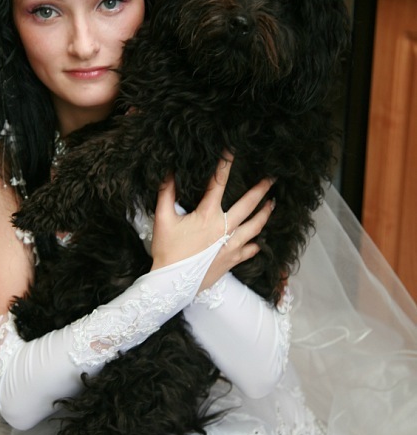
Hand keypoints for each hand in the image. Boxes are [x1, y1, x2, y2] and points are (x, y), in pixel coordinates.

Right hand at [150, 155, 273, 283]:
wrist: (172, 284)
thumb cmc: (167, 252)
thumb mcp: (162, 219)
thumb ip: (166, 194)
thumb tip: (169, 172)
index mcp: (208, 215)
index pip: (218, 183)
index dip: (225, 164)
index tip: (232, 150)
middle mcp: (224, 228)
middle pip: (248, 204)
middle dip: (261, 189)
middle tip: (272, 178)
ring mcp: (231, 245)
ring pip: (255, 227)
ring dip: (265, 214)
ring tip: (272, 204)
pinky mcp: (232, 261)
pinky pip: (250, 250)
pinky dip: (256, 245)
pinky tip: (260, 241)